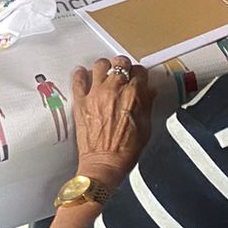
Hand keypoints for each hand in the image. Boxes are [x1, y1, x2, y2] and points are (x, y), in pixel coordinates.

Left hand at [71, 58, 153, 186]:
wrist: (104, 164)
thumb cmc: (125, 151)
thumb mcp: (146, 128)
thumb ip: (147, 105)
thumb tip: (149, 93)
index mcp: (134, 95)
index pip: (139, 71)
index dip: (139, 75)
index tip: (137, 79)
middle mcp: (115, 90)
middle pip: (120, 63)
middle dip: (123, 67)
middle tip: (122, 74)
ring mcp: (96, 93)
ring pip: (100, 65)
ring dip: (104, 68)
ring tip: (105, 75)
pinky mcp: (81, 100)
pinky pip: (78, 78)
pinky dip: (81, 75)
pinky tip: (84, 77)